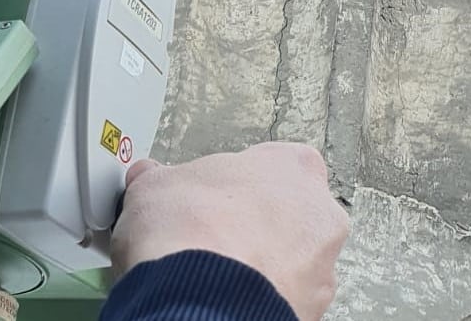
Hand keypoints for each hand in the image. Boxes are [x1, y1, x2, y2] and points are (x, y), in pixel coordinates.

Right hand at [112, 142, 348, 320]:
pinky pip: (283, 297)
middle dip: (252, 226)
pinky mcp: (311, 310)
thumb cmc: (191, 236)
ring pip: (290, 260)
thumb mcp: (154, 187)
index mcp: (292, 166)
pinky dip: (260, 297)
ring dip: (259, 265)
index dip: (231, 185)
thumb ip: (160, 179)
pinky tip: (225, 298)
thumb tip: (149, 181)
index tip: (205, 199)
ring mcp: (321, 267)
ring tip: (214, 274)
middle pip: (285, 213)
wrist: (201, 302)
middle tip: (212, 238)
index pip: (267, 165)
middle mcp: (319, 213)